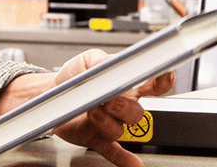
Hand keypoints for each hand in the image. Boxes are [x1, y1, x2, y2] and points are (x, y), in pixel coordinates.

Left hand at [0, 48, 175, 166]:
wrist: (50, 93)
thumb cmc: (75, 76)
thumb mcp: (89, 60)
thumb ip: (103, 62)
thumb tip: (111, 66)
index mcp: (126, 87)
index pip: (153, 86)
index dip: (163, 82)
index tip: (165, 76)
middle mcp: (122, 108)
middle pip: (136, 113)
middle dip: (124, 107)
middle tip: (110, 99)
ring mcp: (110, 125)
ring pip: (120, 130)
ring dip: (107, 122)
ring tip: (92, 110)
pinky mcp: (95, 139)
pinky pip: (113, 152)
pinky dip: (125, 160)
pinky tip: (134, 164)